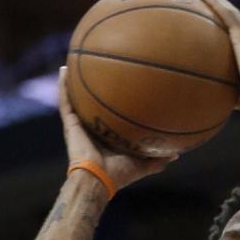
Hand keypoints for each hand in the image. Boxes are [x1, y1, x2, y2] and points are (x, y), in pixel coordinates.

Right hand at [58, 67, 176, 191]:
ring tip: (76, 59)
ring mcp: (79, 125)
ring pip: (75, 98)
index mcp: (107, 136)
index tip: (121, 85)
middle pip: (92, 104)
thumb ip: (158, 158)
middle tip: (99, 67)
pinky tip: (64, 69)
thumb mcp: (142, 164)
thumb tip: (176, 153)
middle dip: (93, 87)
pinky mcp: (70, 124)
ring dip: (74, 81)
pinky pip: (65, 101)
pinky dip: (63, 85)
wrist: (98, 179)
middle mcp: (92, 128)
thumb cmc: (119, 175)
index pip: (109, 116)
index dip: (113, 102)